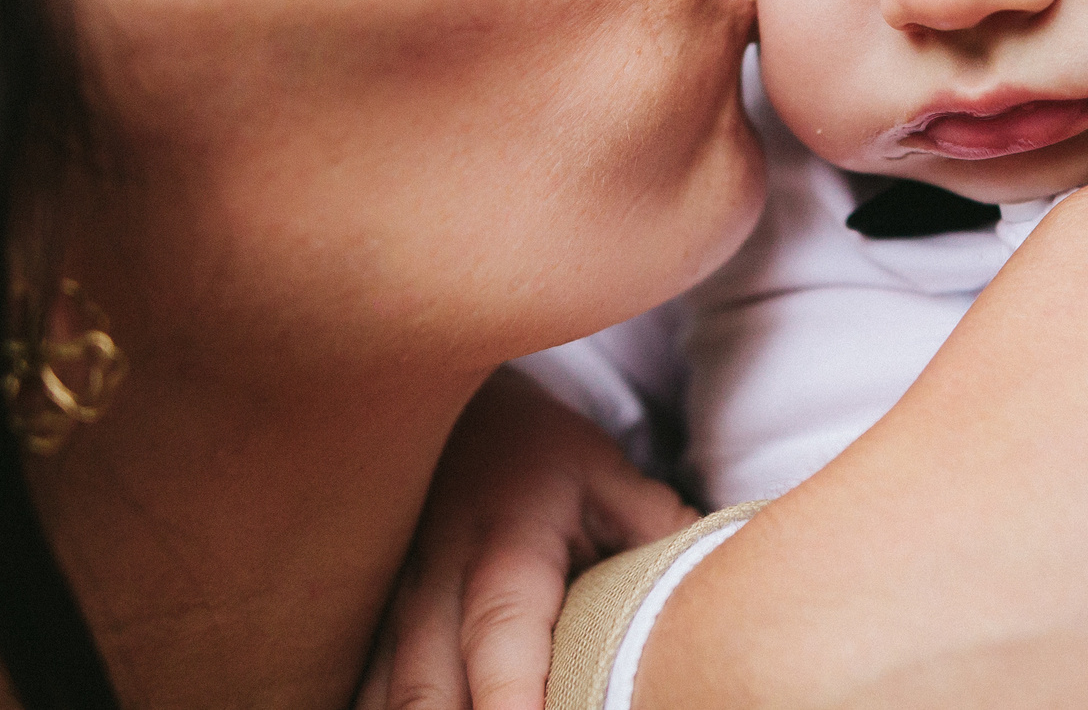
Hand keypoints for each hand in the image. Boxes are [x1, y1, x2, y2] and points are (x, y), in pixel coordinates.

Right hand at [359, 366, 697, 709]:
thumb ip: (657, 533)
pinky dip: (387, 708)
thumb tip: (721, 589)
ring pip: (381, 698)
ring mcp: (389, 611)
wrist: (450, 408)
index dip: (511, 702)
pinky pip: (366, 691)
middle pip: (425, 694)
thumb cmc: (538, 452)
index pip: (501, 641)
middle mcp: (431, 587)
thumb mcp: (607, 476)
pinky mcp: (368, 628)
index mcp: (502, 550)